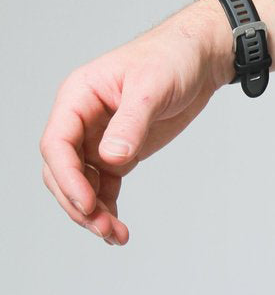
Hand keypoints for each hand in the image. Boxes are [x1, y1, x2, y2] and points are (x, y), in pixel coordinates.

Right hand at [39, 0, 232, 244]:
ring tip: (116, 235)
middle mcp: (82, 120)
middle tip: (104, 229)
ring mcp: (99, 138)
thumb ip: (131, 123)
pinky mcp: (121, 153)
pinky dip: (108, 207)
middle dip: (78, 203)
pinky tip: (119, 228)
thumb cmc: (172, 59)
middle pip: (63, 170)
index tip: (87, 204)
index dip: (67, 178)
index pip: (56, 143)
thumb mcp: (152, 88)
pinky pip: (104, 186)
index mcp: (79, 97)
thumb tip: (110, 158)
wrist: (199, 59)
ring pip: (82, 183)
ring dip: (93, 212)